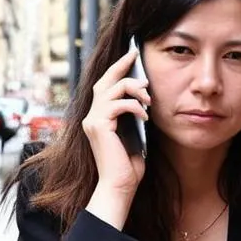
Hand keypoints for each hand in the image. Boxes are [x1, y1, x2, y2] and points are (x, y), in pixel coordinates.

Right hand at [82, 48, 149, 197]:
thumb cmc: (128, 166)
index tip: (132, 55)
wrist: (120, 186)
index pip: (105, 87)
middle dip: (121, 66)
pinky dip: (134, 106)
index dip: (117, 69)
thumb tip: (144, 97)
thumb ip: (133, 117)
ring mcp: (92, 121)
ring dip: (134, 89)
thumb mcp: (134, 135)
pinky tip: (145, 116)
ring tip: (148, 100)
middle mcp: (91, 117)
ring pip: (112, 89)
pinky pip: (118, 105)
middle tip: (136, 54)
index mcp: (99, 118)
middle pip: (104, 81)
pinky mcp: (99, 126)